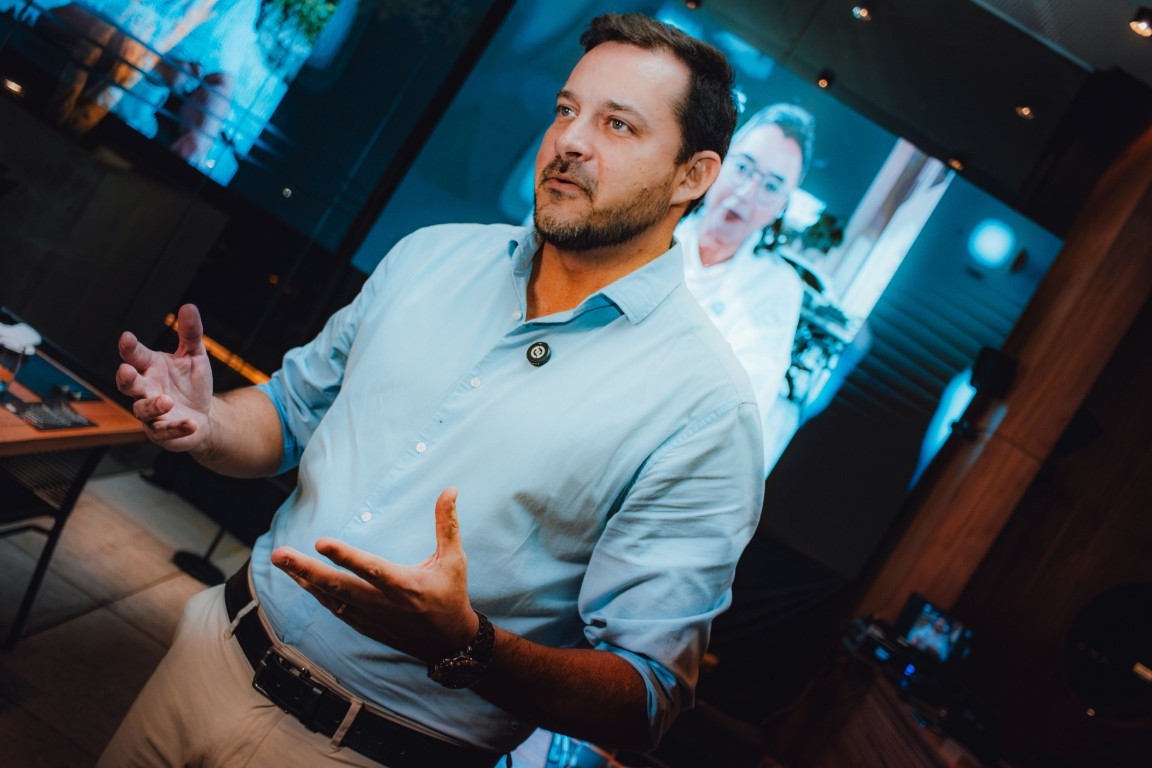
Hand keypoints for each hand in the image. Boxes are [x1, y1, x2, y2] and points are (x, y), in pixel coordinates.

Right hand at [116, 303, 213, 451]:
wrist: (204, 415)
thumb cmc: (192, 383)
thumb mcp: (194, 356)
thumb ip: (190, 334)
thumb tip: (189, 306)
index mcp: (150, 367)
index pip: (135, 355)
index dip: (129, 348)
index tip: (126, 338)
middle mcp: (145, 389)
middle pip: (128, 384)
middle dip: (125, 378)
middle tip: (126, 371)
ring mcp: (151, 413)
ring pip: (142, 410)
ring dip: (153, 405)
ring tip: (166, 400)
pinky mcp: (162, 432)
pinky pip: (165, 431)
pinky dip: (177, 428)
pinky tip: (191, 423)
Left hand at [272, 488, 478, 661]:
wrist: (448, 644)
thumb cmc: (451, 596)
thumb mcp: (454, 560)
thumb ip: (447, 525)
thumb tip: (450, 490)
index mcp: (405, 585)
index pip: (370, 569)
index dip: (345, 556)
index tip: (321, 542)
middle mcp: (383, 603)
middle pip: (338, 586)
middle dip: (306, 569)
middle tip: (280, 553)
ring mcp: (371, 617)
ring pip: (330, 598)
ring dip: (304, 579)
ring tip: (281, 561)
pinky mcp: (365, 625)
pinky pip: (335, 608)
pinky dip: (316, 593)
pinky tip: (300, 580)